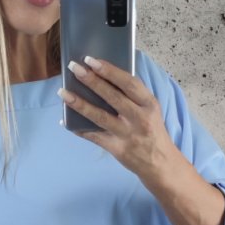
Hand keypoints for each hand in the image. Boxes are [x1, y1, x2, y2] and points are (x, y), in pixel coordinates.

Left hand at [59, 58, 173, 181]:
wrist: (160, 163)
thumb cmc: (152, 131)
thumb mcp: (151, 110)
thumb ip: (133, 95)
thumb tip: (104, 76)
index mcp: (149, 104)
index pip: (129, 83)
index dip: (109, 70)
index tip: (91, 60)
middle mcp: (139, 119)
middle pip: (112, 97)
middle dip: (91, 80)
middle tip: (73, 68)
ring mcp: (127, 135)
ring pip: (100, 116)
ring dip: (79, 104)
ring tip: (63, 93)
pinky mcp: (117, 149)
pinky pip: (94, 136)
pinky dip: (78, 128)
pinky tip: (65, 120)